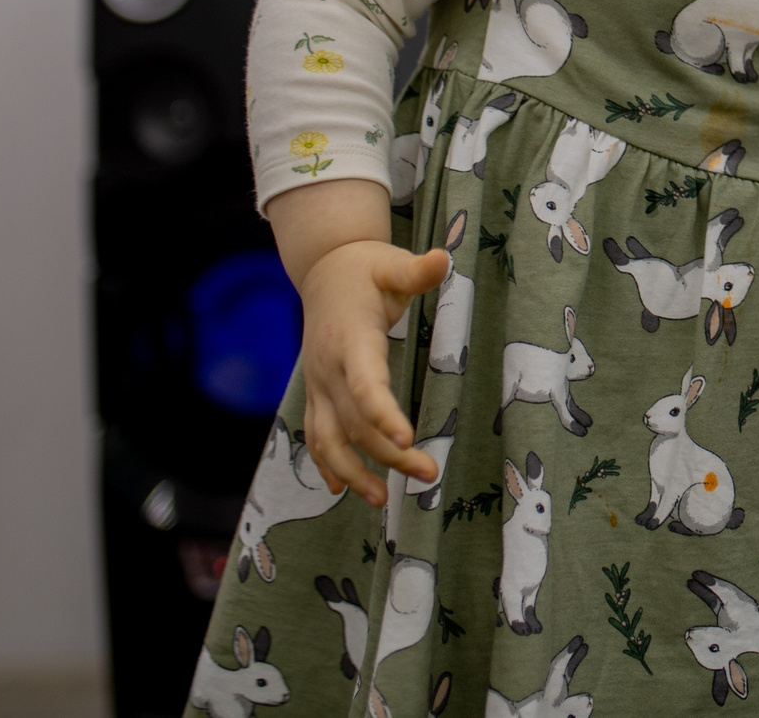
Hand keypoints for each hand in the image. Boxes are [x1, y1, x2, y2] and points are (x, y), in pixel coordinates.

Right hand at [293, 238, 449, 504]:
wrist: (325, 272)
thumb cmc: (367, 270)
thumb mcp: (392, 265)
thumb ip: (417, 271)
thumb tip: (443, 259)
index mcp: (350, 339)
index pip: (365, 383)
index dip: (382, 413)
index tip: (406, 440)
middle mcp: (328, 368)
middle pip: (354, 422)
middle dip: (387, 453)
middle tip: (428, 474)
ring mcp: (318, 384)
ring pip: (328, 438)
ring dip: (352, 471)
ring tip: (380, 500)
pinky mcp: (317, 393)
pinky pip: (315, 435)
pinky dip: (326, 463)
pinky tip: (341, 488)